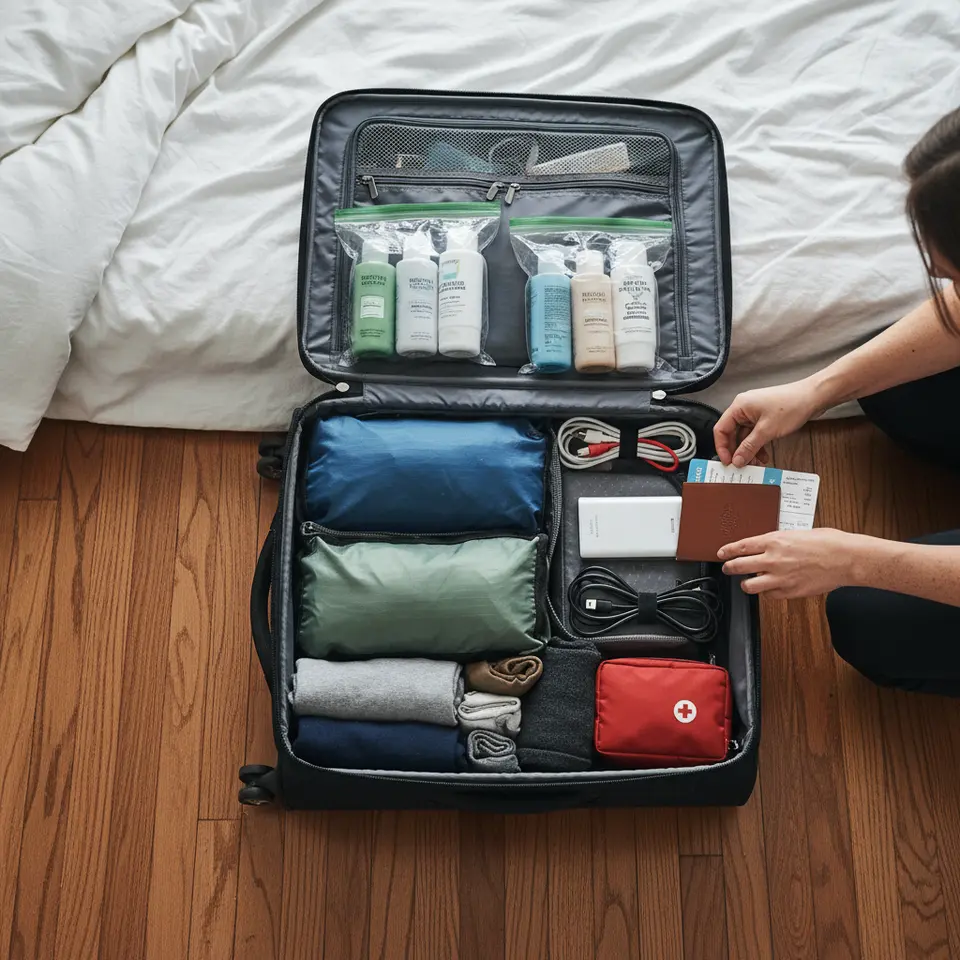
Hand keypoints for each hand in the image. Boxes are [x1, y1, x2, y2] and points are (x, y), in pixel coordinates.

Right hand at [713, 379, 823, 466]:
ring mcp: (754, 413)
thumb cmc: (792, 405)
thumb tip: (737, 460)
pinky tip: (763, 455)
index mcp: (739, 406)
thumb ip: (749, 447)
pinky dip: (757, 445)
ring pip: (744, 436)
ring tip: (754, 463)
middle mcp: (744, 408)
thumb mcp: (767, 430)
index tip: (728, 462)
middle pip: (732, 434)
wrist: (813, 397)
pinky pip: (755, 434)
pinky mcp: (764, 417)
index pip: (720, 429)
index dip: (722, 447)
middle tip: (740, 465)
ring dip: (748, 450)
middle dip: (737, 451)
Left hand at [717, 528, 868, 598]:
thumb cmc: (828, 542)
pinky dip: (768, 592)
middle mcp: (773, 559)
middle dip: (729, 568)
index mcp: (774, 541)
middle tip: (727, 568)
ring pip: (749, 586)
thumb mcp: (798, 533)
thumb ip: (779, 541)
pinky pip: (769, 595)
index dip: (727, 551)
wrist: (846, 558)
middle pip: (738, 566)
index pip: (741, 546)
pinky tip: (771, 587)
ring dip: (746, 583)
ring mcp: (780, 577)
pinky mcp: (790, 591)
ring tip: (748, 581)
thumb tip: (767, 545)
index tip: (721, 553)